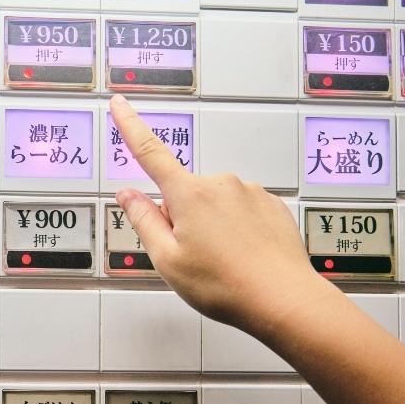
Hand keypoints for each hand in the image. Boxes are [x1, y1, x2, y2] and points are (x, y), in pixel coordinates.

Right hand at [110, 95, 324, 337]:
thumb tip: (128, 194)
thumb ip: (143, 221)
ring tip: (223, 262)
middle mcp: (220, 184)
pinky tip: (243, 257)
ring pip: (214, 204)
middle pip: (184, 193)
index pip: (150, 153)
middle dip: (181, 218)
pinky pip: (241, 211)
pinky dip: (237, 230)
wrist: (284, 299)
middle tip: (193, 256)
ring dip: (212, 226)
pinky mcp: (271, 205)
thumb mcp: (168, 260)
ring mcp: (249, 192)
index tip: (119, 104)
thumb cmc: (226, 285)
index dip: (130, 126)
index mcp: (189, 195)